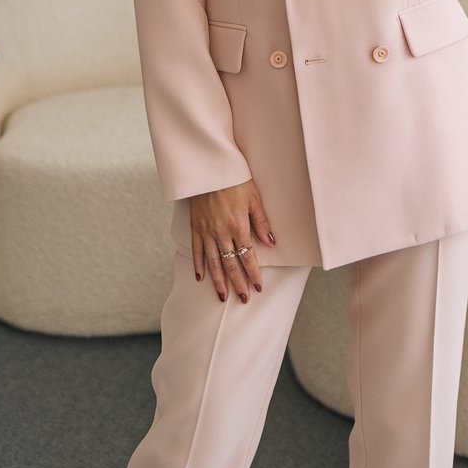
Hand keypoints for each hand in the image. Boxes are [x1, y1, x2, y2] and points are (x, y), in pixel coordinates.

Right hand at [190, 178, 275, 302]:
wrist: (210, 168)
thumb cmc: (235, 180)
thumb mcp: (254, 198)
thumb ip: (261, 222)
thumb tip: (271, 243)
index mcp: (238, 225)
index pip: (248, 256)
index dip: (253, 273)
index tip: (258, 287)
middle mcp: (222, 232)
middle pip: (231, 264)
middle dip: (238, 283)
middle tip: (243, 299)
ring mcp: (207, 231)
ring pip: (213, 262)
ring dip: (219, 281)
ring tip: (223, 296)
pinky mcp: (195, 227)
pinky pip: (196, 250)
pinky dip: (198, 265)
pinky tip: (201, 278)